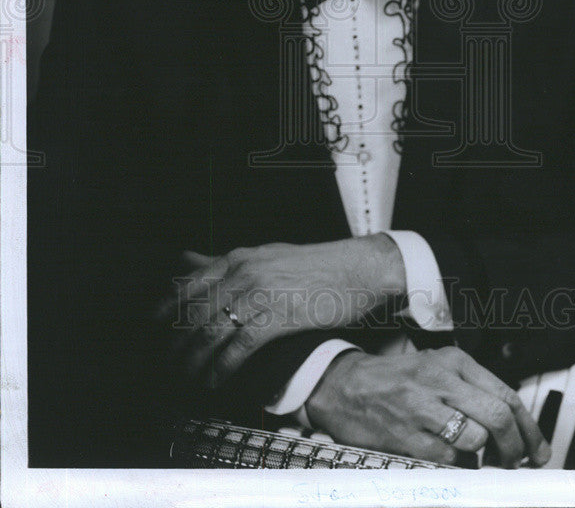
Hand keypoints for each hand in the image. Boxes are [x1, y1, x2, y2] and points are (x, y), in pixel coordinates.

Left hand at [154, 236, 404, 388]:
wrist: (358, 270)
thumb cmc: (315, 266)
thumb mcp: (269, 256)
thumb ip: (231, 264)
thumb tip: (190, 261)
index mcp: (240, 257)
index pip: (189, 284)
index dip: (165, 309)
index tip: (152, 329)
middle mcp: (244, 271)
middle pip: (195, 311)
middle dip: (176, 342)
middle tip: (166, 363)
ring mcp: (260, 293)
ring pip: (211, 331)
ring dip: (194, 359)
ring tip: (185, 377)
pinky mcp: (278, 316)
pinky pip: (238, 347)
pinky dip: (222, 367)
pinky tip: (215, 381)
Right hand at [305, 347, 550, 467]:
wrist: (346, 386)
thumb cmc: (398, 380)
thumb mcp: (438, 369)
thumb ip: (473, 390)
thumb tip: (514, 425)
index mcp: (455, 360)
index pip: (506, 394)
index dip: (529, 427)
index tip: (537, 449)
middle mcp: (441, 379)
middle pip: (498, 416)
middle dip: (515, 445)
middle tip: (516, 460)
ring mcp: (423, 407)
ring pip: (476, 438)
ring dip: (484, 457)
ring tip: (481, 459)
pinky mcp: (407, 434)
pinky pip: (448, 458)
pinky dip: (457, 465)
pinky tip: (451, 460)